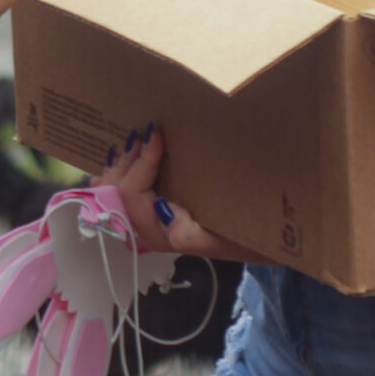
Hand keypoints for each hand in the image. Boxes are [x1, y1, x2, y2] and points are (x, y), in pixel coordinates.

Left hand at [99, 127, 244, 258]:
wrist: (258, 242)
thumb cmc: (243, 238)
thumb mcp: (223, 236)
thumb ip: (189, 235)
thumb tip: (162, 211)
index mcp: (158, 232)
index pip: (131, 194)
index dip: (140, 162)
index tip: (156, 134)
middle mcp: (148, 228)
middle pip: (116, 192)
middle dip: (124, 161)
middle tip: (140, 132)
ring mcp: (150, 219)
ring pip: (117, 191)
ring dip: (121, 165)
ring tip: (129, 141)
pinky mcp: (158, 212)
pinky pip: (130, 191)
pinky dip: (125, 172)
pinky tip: (122, 158)